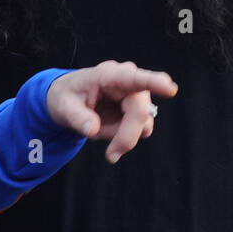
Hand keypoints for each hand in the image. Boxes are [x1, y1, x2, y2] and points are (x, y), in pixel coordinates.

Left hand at [46, 61, 176, 162]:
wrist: (68, 99)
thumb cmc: (66, 97)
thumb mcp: (61, 107)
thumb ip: (76, 118)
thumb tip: (91, 129)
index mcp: (109, 75)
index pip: (133, 78)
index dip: (154, 83)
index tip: (170, 89)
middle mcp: (128, 83)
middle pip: (140, 113)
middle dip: (126, 136)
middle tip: (111, 156)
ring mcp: (136, 97)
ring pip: (143, 124)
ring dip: (122, 137)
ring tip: (96, 131)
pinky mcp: (138, 111)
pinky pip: (138, 130)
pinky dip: (122, 137)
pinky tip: (105, 130)